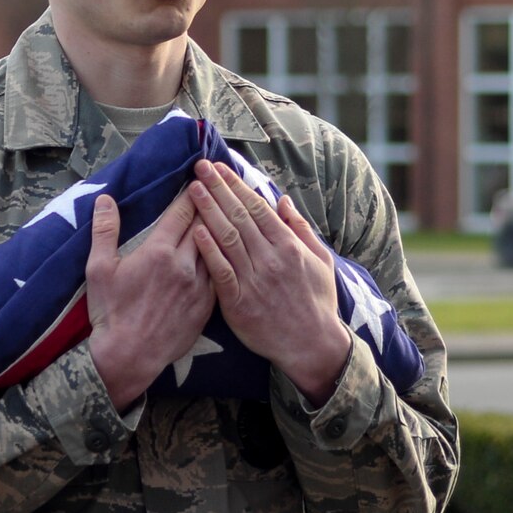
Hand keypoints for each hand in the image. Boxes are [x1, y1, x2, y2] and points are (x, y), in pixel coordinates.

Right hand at [84, 189, 215, 408]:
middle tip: (221, 186)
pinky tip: (232, 250)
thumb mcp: (98, 270)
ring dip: (225, 228)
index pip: (183, 212)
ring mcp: (200, 286)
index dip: (193, 191)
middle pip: (207, 225)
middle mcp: (184, 265)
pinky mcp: (208, 305)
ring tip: (232, 212)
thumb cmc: (110, 314)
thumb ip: (104, 231)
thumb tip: (105, 199)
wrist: (129, 357)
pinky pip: (223, 273)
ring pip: (220, 248)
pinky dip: (228, 257)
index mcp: (158, 252)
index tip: (200, 176)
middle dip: (213, 203)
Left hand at [188, 160, 351, 405]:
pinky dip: (208, 250)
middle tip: (199, 167)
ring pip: (228, 238)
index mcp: (289, 246)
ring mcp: (255, 280)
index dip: (237, 186)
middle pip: (240, 216)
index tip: (220, 168)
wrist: (311, 345)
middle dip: (218, 189)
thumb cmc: (316, 301)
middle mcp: (271, 259)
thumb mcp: (320, 261)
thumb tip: (283, 200)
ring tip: (192, 190)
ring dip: (208, 211)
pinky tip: (194, 231)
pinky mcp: (239, 302)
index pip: (258, 208)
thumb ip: (300, 229)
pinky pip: (221, 271)